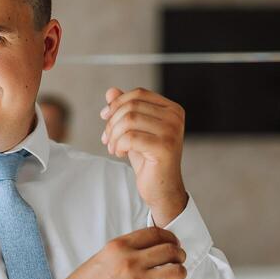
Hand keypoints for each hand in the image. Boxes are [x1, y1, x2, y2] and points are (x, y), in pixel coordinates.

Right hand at [49, 226, 186, 278]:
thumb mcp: (102, 257)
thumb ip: (125, 250)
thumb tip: (149, 249)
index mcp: (119, 246)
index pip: (155, 233)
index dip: (170, 237)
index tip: (173, 243)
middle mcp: (130, 261)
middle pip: (170, 250)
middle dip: (179, 254)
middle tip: (178, 259)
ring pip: (177, 271)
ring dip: (181, 272)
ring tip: (177, 276)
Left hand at [100, 86, 186, 221]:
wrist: (161, 188)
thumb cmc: (148, 159)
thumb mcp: (134, 131)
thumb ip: (125, 110)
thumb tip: (111, 91)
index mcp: (171, 109)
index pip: (138, 94)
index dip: (117, 103)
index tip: (104, 118)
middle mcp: (175, 117)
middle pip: (131, 106)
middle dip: (112, 122)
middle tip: (107, 139)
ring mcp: (172, 131)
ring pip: (129, 120)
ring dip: (114, 135)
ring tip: (113, 147)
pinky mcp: (165, 147)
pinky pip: (130, 138)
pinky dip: (119, 145)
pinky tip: (120, 153)